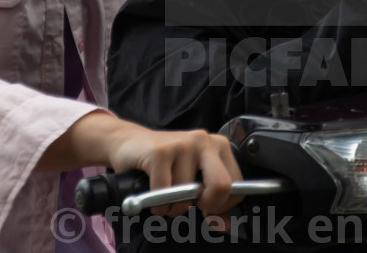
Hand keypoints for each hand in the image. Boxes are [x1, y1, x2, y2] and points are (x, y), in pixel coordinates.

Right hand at [44, 112, 243, 217]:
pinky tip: (152, 194)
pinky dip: (156, 205)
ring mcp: (182, 144)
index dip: (222, 205)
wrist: (129, 143)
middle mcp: (204, 141)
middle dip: (205, 205)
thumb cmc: (165, 164)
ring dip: (172, 207)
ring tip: (164, 196)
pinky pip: (164, 193)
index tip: (206, 206)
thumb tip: (224, 225)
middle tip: (189, 204)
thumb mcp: (192, 179)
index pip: (237, 185)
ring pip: (187, 195)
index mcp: (218, 146)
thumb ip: (212, 202)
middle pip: (221, 186)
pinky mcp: (160, 151)